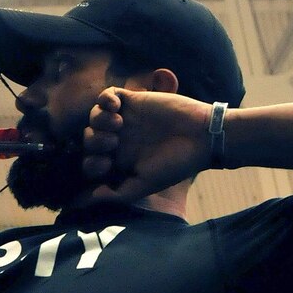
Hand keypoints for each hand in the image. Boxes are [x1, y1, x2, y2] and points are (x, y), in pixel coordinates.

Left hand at [79, 88, 212, 203]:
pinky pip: (107, 95)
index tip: (107, 164)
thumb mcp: (146, 184)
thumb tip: (92, 197)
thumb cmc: (176, 164)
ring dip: (98, 120)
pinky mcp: (134, 100)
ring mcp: (125, 119)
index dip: (91, 163)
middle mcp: (119, 139)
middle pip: (89, 138)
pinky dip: (104, 99)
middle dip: (94, 141)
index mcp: (120, 160)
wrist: (202, 137)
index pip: (92, 161)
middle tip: (113, 142)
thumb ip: (118, 194)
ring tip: (117, 125)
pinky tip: (114, 106)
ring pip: (94, 116)